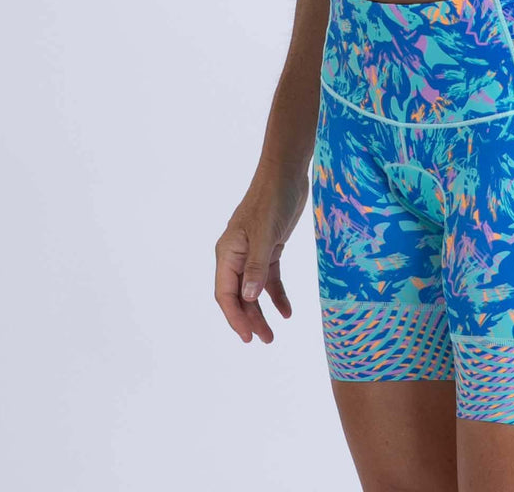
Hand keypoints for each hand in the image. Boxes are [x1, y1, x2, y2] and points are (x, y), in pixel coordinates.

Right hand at [214, 164, 308, 343]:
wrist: (286, 174)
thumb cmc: (272, 199)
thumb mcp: (266, 234)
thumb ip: (257, 267)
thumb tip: (248, 298)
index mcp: (227, 253)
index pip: (226, 294)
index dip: (235, 318)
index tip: (248, 337)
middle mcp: (236, 256)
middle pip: (239, 296)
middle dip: (250, 319)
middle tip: (266, 340)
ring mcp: (252, 252)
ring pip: (253, 290)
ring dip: (262, 311)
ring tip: (273, 333)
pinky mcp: (269, 248)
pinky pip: (269, 278)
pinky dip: (277, 294)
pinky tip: (287, 311)